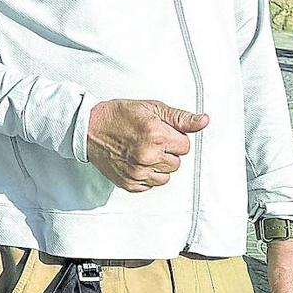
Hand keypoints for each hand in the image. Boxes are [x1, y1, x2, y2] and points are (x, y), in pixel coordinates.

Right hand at [86, 99, 208, 192]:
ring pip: (166, 176)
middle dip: (166, 152)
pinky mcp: (130, 183)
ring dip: (158, 165)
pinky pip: (151, 185)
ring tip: (141, 151)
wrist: (88, 128)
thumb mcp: (150, 108)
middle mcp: (149, 156)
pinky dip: (146, 175)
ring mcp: (138, 172)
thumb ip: (180, 117)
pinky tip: (135, 161)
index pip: (185, 146)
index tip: (159, 132)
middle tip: (148, 140)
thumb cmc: (118, 115)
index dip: (173, 137)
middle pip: (177, 162)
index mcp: (157, 136)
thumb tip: (203, 121)